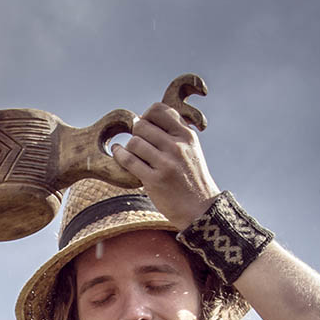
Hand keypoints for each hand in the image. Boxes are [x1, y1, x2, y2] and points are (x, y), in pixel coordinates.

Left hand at [110, 101, 219, 228]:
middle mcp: (177, 147)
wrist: (200, 210)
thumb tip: (150, 114)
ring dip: (129, 147)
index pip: (159, 110)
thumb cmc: (192, 178)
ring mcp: (166, 164)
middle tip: (138, 142)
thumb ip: (175, 132)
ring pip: (134, 142)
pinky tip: (119, 153)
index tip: (146, 127)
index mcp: (187, 136)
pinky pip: (128, 160)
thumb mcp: (191, 150)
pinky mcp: (154, 181)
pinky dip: (120, 155)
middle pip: (142, 125)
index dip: (147, 115)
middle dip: (136, 132)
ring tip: (132, 153)